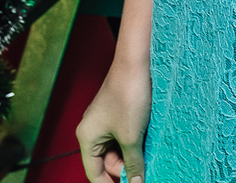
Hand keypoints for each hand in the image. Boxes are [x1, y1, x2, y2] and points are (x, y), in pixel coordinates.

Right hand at [75, 62, 150, 182]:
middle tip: (144, 172)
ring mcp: (105, 122)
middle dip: (125, 169)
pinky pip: (124, 137)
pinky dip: (135, 143)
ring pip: (118, 150)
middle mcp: (92, 130)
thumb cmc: (128, 95)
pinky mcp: (118, 114)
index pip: (94, 173)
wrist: (137, 63)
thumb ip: (133, 163)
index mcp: (87, 138)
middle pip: (107, 162)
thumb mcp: (132, 136)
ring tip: (148, 157)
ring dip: (133, 156)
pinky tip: (148, 144)